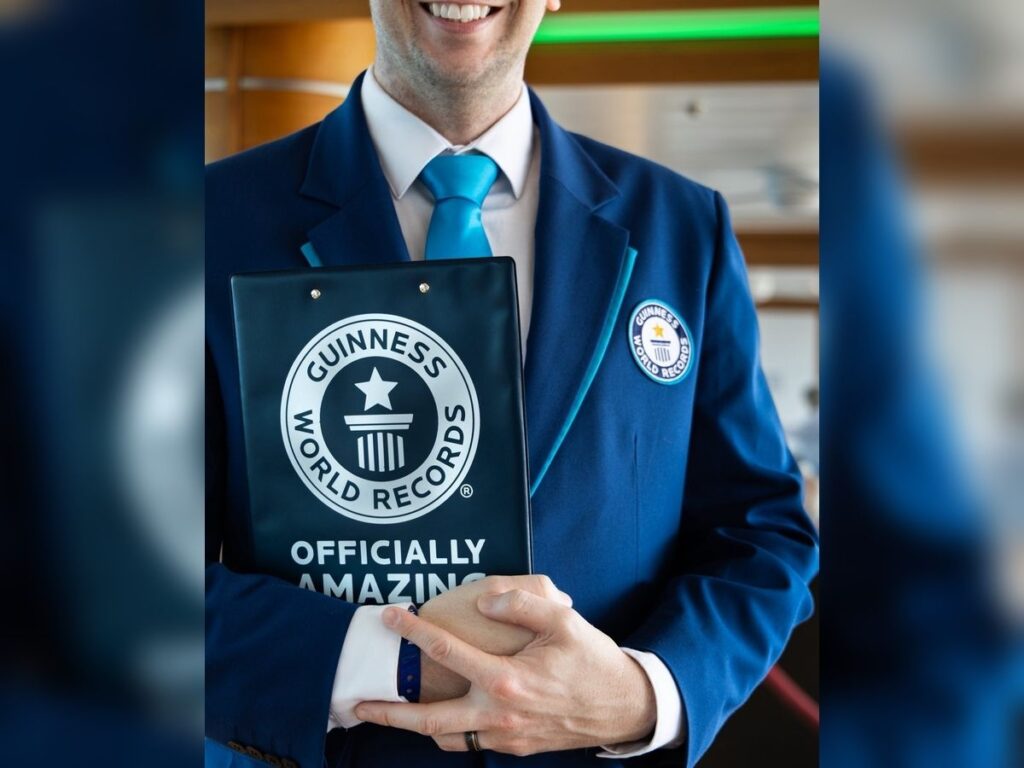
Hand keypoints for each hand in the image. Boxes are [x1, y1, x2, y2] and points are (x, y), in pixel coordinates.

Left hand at [357, 589, 656, 754]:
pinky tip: (441, 720)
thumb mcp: (563, 621)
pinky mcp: (515, 748)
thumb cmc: (593, 659)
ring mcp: (506, 736)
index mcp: (506, 678)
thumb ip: (521, 603)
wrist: (623, 707)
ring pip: (447, 739)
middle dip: (389, 712)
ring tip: (391, 715)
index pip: (446, 651)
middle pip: (429, 721)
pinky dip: (450, 734)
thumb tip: (483, 599)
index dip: (413, 632)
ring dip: (415, 729)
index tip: (389, 616)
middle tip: (358, 702)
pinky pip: (472, 743)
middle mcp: (499, 713)